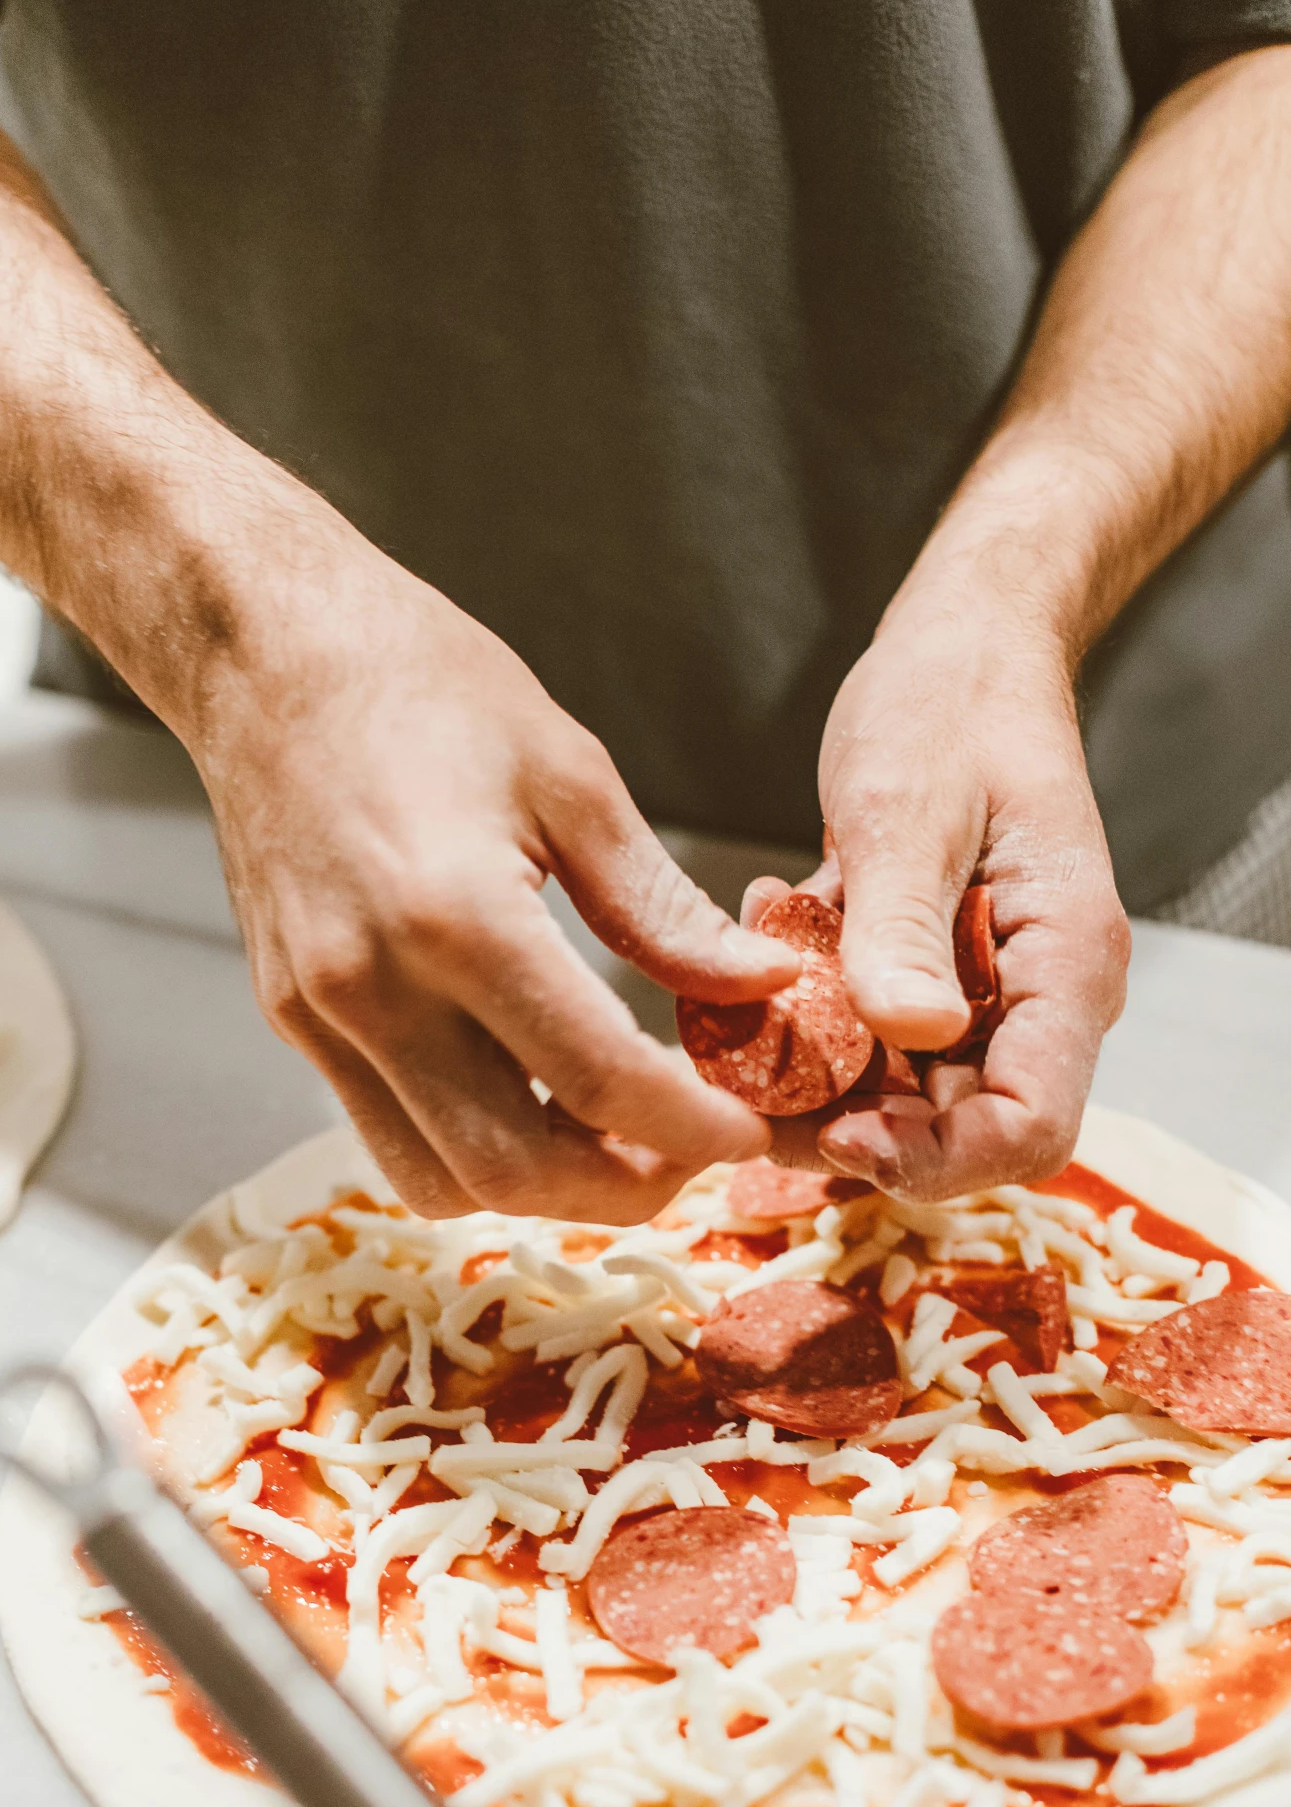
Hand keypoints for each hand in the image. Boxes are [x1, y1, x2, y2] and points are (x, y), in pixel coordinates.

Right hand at [193, 532, 799, 1221]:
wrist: (265, 654)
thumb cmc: (419, 684)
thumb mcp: (570, 777)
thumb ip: (662, 907)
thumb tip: (761, 986)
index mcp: (457, 917)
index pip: (597, 1080)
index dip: (691, 1129)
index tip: (747, 1134)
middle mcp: (373, 987)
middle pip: (512, 1167)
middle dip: (620, 1185)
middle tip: (688, 1152)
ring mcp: (319, 1015)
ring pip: (438, 1179)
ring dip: (539, 1187)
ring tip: (612, 1137)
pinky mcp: (292, 1019)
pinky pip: (385, 1133)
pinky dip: (468, 1149)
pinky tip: (527, 1098)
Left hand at [752, 599, 1129, 1199]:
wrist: (956, 649)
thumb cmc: (951, 706)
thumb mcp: (909, 811)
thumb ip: (904, 928)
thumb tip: (910, 1034)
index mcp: (1063, 964)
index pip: (1028, 1125)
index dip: (935, 1157)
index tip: (837, 1133)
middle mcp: (1032, 997)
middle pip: (957, 1128)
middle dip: (851, 1128)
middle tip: (749, 1087)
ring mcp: (980, 991)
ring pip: (900, 1094)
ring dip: (815, 1073)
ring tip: (743, 1010)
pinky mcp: (928, 976)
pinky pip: (868, 1039)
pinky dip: (809, 1017)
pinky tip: (767, 941)